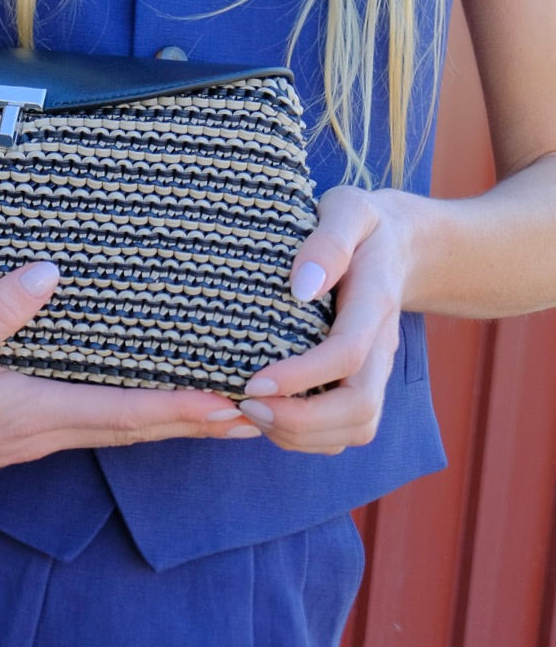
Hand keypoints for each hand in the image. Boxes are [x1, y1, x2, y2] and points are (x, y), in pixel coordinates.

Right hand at [0, 262, 252, 495]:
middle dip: (202, 422)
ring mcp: (37, 439)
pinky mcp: (23, 436)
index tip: (237, 401)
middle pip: (141, 430)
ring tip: (224, 414)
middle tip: (263, 413)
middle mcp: (47, 432)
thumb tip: (48, 271)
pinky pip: (96, 428)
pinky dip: (137, 421)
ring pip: (123, 432)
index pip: (128, 412)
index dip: (185, 407)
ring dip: (176, 425)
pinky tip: (146, 410)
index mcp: (35, 412)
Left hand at [233, 186, 416, 454]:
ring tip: (250, 411)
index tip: (251, 382)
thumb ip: (328, 242)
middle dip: (299, 422)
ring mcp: (376, 372)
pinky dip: (305, 437)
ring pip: (354, 430)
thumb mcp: (348, 210)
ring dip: (300, 435)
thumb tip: (301, 287)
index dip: (300, 378)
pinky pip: (345, 432)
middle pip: (358, 410)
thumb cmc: (363, 225)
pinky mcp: (363, 386)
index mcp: (374, 304)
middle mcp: (381, 347)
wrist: (401, 246)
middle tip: (244, 403)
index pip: (346, 355)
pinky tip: (267, 416)